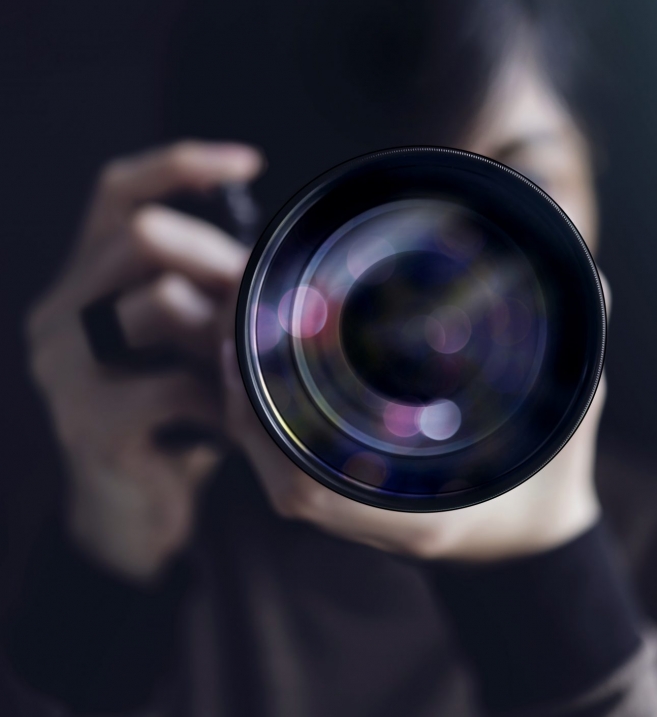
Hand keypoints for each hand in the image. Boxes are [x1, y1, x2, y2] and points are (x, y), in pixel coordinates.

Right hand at [25, 141, 259, 580]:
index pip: (117, 190)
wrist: (130, 505)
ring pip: (161, 305)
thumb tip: (272, 254)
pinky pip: (176, 388)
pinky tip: (234, 424)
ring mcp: (62, 370)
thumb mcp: (180, 339)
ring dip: (223, 334)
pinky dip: (220, 402)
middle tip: (264, 300)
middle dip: (220, 261)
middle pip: (143, 236)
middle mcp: (57, 313)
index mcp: (82, 280)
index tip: (251, 161)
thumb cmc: (168, 410)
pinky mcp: (87, 424)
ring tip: (250, 368)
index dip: (180, 164)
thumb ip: (201, 291)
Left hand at [221, 279, 608, 561]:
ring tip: (239, 340)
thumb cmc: (548, 478)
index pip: (305, 483)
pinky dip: (261, 419)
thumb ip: (566, 347)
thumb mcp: (569, 408)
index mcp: (412, 511)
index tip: (246, 352)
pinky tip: (260, 373)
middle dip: (243, 394)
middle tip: (236, 324)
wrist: (526, 537)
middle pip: (272, 464)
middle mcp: (367, 515)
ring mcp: (350, 509)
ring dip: (247, 403)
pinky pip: (282, 463)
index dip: (261, 420)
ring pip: (270, 463)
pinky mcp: (345, 496)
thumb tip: (570, 270)